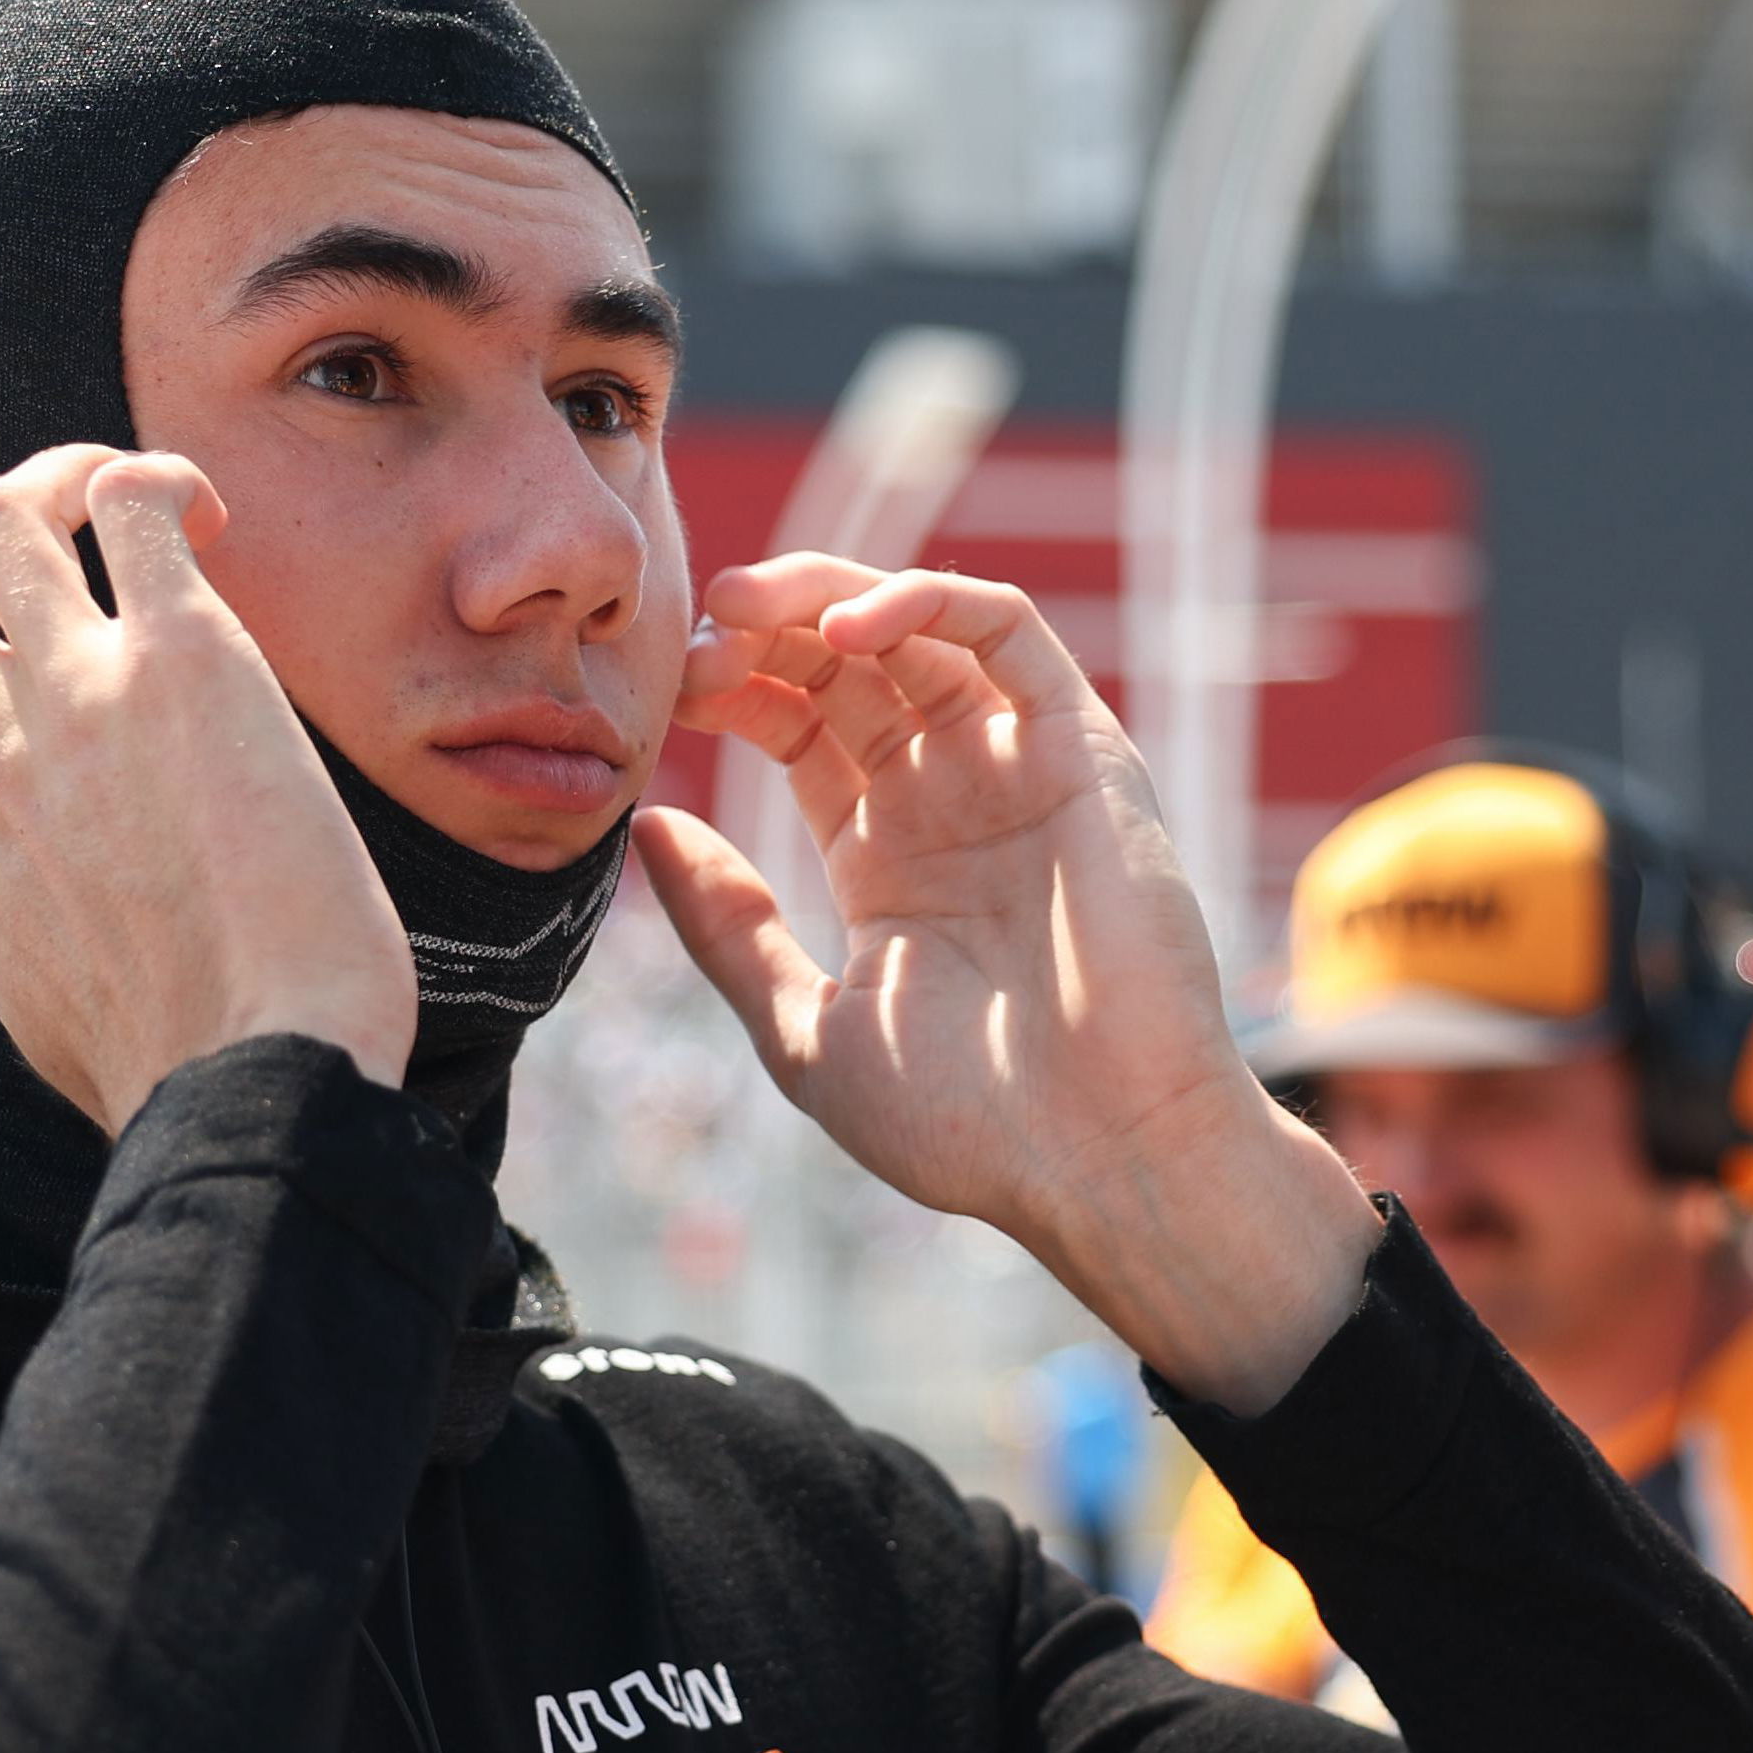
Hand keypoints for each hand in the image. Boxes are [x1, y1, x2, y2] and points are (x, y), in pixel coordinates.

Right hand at [0, 446, 418, 1135]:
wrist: (259, 1075)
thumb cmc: (160, 1057)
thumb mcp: (11, 992)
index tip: (0, 631)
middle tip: (54, 552)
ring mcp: (78, 690)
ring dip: (61, 482)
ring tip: (142, 524)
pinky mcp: (186, 661)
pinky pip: (134, 503)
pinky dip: (159, 482)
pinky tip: (210, 522)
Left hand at [638, 557, 1376, 1411]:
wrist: (1102, 1156)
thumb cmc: (966, 1125)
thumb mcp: (808, 1031)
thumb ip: (729, 930)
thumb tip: (649, 826)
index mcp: (886, 855)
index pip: (801, 724)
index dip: (735, 689)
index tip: (671, 697)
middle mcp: (952, 799)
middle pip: (851, 665)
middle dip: (766, 630)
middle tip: (700, 632)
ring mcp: (1018, 770)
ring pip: (922, 630)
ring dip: (829, 596)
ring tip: (749, 606)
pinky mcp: (1083, 753)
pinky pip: (1011, 634)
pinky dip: (932, 603)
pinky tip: (851, 627)